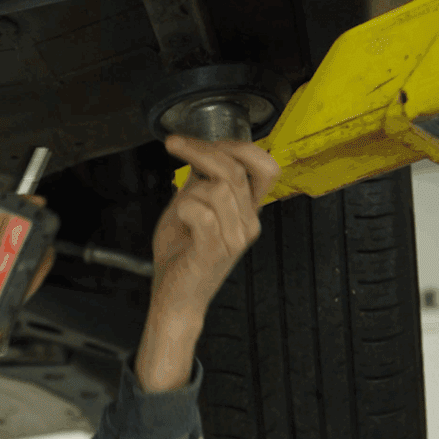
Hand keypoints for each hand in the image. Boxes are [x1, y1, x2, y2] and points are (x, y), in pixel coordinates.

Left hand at [150, 135, 281, 319]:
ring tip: (180, 210)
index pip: (265, 164)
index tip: (197, 141)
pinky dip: (184, 209)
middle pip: (235, 168)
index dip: (236, 145)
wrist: (175, 298)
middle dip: (201, 150)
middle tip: (174, 145)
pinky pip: (202, 212)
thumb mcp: (189, 209)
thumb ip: (199, 183)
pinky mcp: (216, 250)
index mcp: (247, 210)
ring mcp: (236, 237)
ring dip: (190, 191)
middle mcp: (249, 222)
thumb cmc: (181, 256)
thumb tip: (201, 152)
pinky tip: (179, 219)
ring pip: (217, 188)